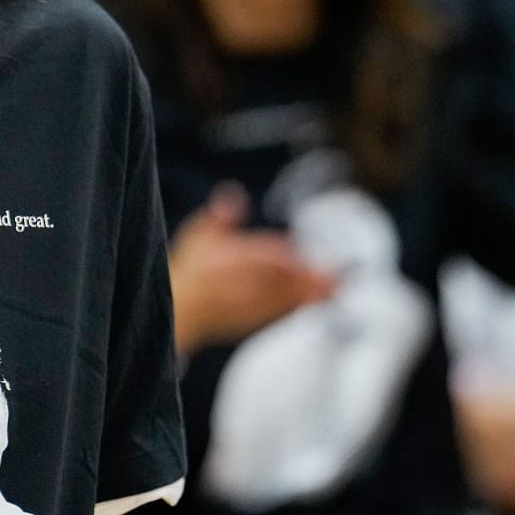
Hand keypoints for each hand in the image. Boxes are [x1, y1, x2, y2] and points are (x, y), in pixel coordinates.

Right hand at [169, 183, 333, 355]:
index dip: (279, 256)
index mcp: (224, 262)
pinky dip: (297, 307)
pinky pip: (278, 313)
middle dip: (304, 278)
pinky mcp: (254, 320)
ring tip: (334, 287)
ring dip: (307, 294)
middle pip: (275, 280)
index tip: (299, 252)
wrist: (179, 310)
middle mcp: (237, 285)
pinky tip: (315, 301)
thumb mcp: (198, 235)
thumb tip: (232, 194)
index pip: (255, 257)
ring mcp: (246, 306)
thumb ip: (219, 217)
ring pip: (279, 299)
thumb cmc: (192, 269)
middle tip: (334, 275)